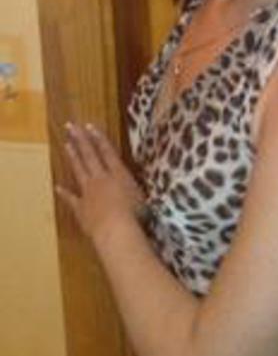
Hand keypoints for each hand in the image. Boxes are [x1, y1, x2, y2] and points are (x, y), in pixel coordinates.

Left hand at [56, 122, 145, 245]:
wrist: (115, 229)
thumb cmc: (134, 212)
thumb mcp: (142, 196)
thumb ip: (135, 187)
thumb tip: (138, 181)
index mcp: (118, 174)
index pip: (107, 152)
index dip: (98, 139)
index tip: (89, 126)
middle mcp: (101, 178)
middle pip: (89, 156)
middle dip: (81, 140)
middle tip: (71, 127)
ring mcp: (88, 192)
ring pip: (79, 170)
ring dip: (73, 157)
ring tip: (66, 145)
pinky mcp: (80, 208)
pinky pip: (71, 199)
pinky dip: (64, 193)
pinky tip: (57, 187)